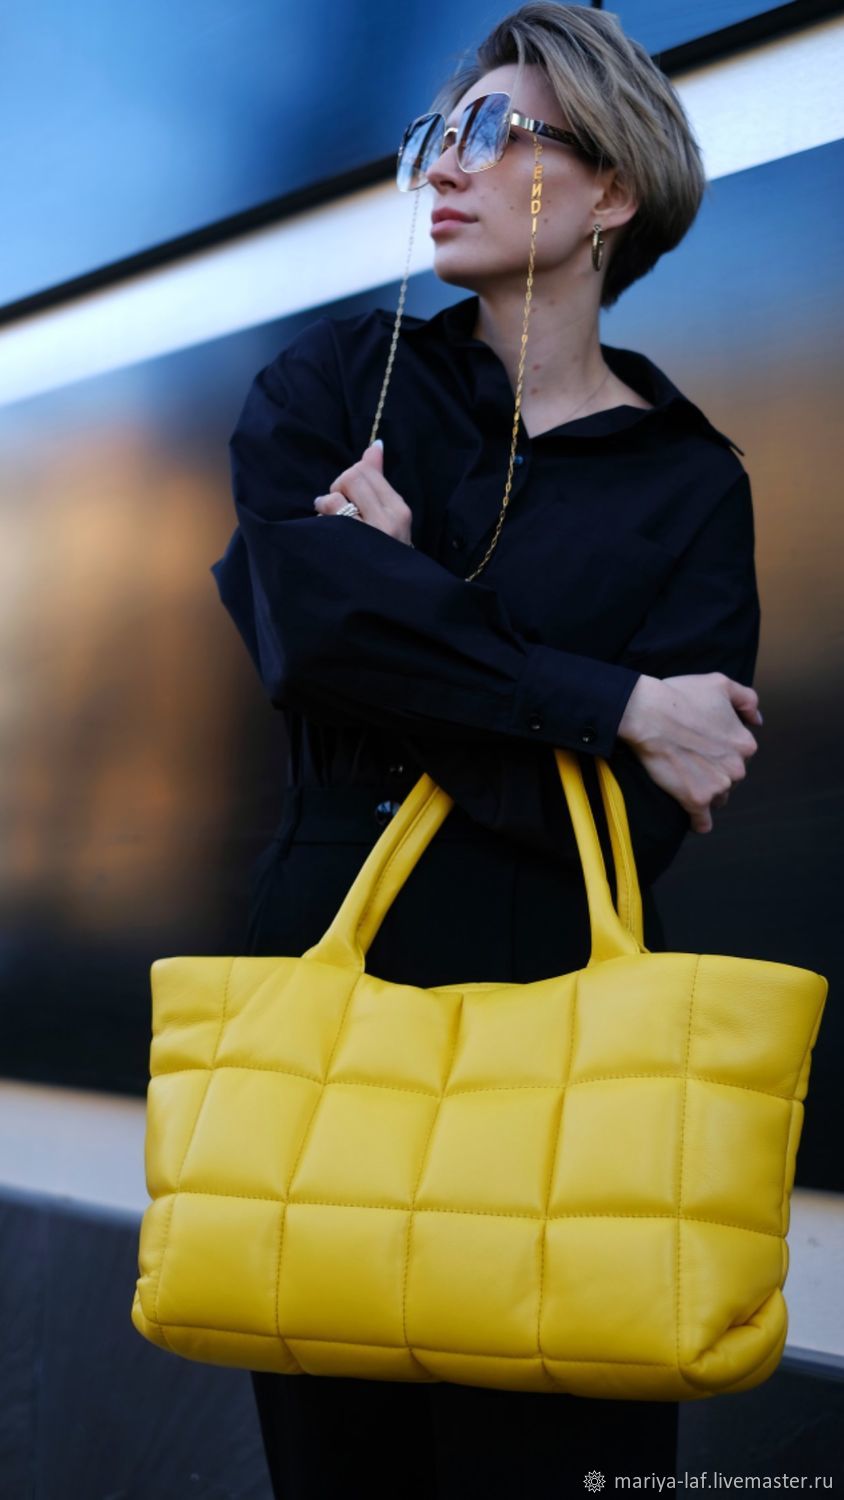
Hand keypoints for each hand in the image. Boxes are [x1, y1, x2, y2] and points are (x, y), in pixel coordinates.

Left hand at [313, 441, 413, 544]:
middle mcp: (387, 521)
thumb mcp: (388, 514)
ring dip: (327, 503)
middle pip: (352, 476)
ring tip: (330, 516)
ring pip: (338, 493)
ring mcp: (368, 534)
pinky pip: (329, 511)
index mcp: (399, 509)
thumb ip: (379, 478)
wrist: (384, 590)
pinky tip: (325, 526)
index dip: (353, 476)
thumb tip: (376, 444)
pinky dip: (322, 514)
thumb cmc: (382, 546)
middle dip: (339, 487)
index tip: (352, 494)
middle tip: (340, 505)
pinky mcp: (348, 543)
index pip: (368, 470)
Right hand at [618, 672, 762, 833]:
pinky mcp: (696, 800)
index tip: (703, 746)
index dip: (721, 750)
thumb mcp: (720, 684)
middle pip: (730, 778)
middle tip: (691, 760)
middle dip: (715, 772)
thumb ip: (747, 700)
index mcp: (745, 744)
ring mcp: (717, 786)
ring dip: (706, 793)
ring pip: (718, 799)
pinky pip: (702, 823)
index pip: (740, 756)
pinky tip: (694, 820)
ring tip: (686, 781)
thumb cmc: (680, 696)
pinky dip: (698, 822)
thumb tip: (758, 720)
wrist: (648, 714)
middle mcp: (737, 768)